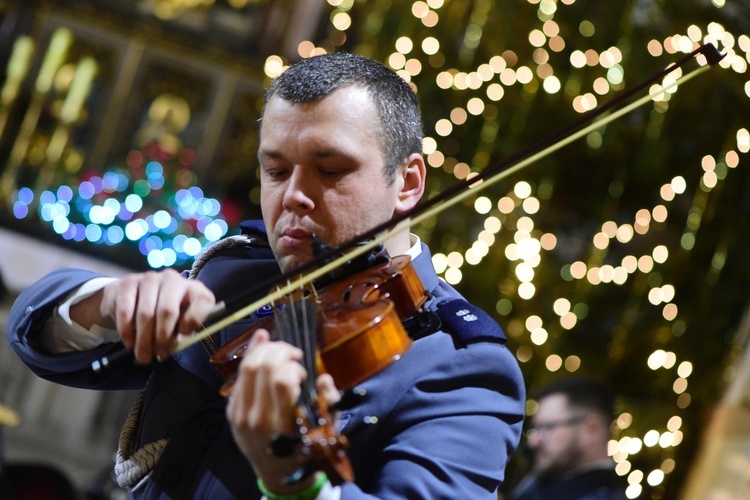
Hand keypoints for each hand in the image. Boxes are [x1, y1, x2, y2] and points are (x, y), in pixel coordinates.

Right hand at [70, 269, 215, 363]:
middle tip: (158, 354)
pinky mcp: (128, 283)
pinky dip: (127, 331)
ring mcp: (149, 279)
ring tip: (143, 355)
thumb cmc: (162, 317)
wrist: (130, 299)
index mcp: (193, 289)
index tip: (183, 334)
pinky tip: (130, 342)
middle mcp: (173, 280)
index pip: (203, 300)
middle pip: (168, 310)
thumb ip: (180, 334)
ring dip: (143, 339)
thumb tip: (168, 346)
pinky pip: (126, 311)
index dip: (194, 319)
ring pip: (146, 313)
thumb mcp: (178, 325)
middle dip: (162, 337)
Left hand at [226, 329, 341, 493]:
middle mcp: (257, 417)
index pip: (281, 380)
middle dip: (280, 350)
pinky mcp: (231, 410)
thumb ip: (328, 401)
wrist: (275, 474)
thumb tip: (323, 377)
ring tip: (280, 351)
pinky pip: (239, 376)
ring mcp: (240, 414)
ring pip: (247, 366)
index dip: (293, 367)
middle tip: (293, 353)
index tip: (303, 372)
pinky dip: (252, 357)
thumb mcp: (323, 429)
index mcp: (281, 424)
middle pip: (262, 366)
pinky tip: (263, 346)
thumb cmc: (303, 450)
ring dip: (265, 350)